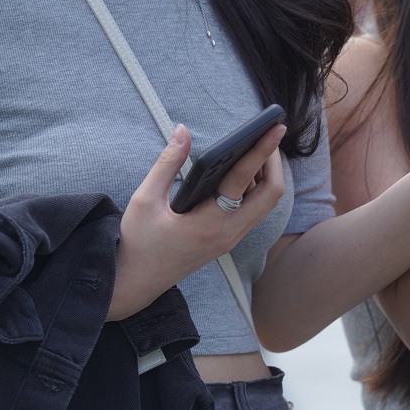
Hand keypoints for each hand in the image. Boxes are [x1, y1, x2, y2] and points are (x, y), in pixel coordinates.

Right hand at [107, 121, 285, 320]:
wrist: (134, 283)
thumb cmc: (137, 242)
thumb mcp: (145, 199)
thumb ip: (167, 163)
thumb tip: (182, 131)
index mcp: (208, 224)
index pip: (243, 179)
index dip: (261, 150)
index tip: (275, 127)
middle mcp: (227, 234)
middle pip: (271, 195)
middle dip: (274, 162)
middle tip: (269, 134)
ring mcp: (230, 240)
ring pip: (265, 205)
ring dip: (268, 176)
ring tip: (258, 147)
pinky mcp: (227, 241)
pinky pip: (254, 212)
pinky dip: (256, 189)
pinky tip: (243, 172)